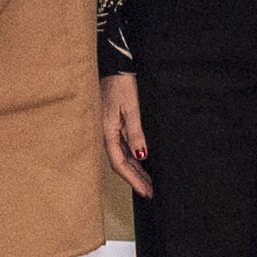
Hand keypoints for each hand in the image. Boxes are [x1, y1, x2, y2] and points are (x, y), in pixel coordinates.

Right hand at [98, 71, 149, 198]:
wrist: (112, 65)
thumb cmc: (119, 83)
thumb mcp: (130, 107)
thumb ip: (135, 132)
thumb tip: (142, 155)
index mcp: (107, 132)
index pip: (120, 164)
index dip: (134, 179)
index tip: (146, 191)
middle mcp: (106, 134)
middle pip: (121, 163)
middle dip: (135, 179)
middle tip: (150, 192)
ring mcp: (109, 129)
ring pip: (122, 156)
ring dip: (135, 170)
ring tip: (149, 182)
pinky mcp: (113, 124)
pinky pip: (122, 147)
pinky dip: (133, 158)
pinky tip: (141, 162)